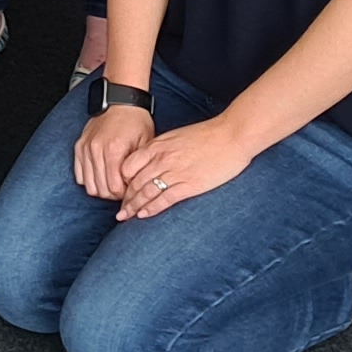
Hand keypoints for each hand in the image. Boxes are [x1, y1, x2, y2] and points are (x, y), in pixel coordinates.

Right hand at [73, 102, 153, 200]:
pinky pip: (79, 175)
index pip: (114, 188)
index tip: (130, 190)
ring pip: (88, 185)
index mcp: (114, 150)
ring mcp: (85, 148)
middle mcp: (96, 150)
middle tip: (123, 188)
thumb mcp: (145, 143)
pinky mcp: (79, 147)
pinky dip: (89, 180)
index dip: (124, 194)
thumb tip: (133, 188)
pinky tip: (101, 175)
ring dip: (101, 189)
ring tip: (112, 182)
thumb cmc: (136, 120)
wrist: (121, 100)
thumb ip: (138, 167)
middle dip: (113, 194)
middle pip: (101, 189)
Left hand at [116, 115, 254, 220]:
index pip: (129, 166)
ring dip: (134, 207)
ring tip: (126, 217)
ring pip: (146, 193)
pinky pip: (165, 200)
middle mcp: (162, 159)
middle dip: (125, 199)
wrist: (232, 135)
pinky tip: (144, 215)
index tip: (120, 191)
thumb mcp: (177, 136)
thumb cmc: (208, 134)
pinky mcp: (190, 185)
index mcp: (158, 145)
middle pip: (135, 183)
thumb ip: (162, 148)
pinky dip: (152, 209)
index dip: (121, 181)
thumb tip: (151, 160)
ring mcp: (175, 172)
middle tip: (120, 210)